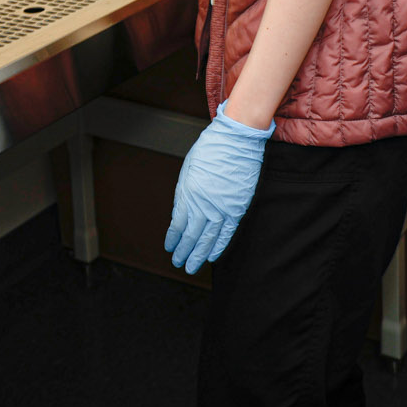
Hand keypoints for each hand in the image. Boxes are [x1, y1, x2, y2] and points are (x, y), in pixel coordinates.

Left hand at [164, 103, 272, 272]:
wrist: (237, 140)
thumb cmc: (211, 149)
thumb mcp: (188, 169)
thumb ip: (183, 193)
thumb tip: (180, 213)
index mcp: (188, 193)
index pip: (177, 225)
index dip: (173, 239)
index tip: (170, 248)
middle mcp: (204, 205)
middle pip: (191, 236)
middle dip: (183, 252)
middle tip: (179, 263)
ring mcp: (221, 208)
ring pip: (208, 239)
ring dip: (199, 255)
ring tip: (192, 267)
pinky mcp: (237, 208)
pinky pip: (226, 233)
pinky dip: (219, 246)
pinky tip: (212, 256)